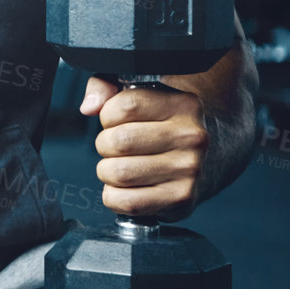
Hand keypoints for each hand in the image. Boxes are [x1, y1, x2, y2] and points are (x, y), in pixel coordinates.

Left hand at [80, 76, 208, 219]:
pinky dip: (114, 197)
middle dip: (105, 145)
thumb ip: (105, 86)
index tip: (117, 121)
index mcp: (183, 105)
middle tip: (117, 148)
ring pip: (118, 173)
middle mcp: (192, 137)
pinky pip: (126, 202)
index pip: (124, 106)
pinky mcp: (182, 199)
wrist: (200, 160)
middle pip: (118, 142)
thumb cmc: (157, 126)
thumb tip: (89, 106)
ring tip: (123, 166)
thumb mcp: (136, 94)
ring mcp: (190, 170)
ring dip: (108, 172)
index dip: (108, 115)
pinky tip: (128, 187)